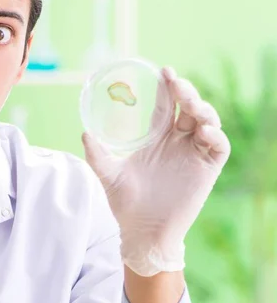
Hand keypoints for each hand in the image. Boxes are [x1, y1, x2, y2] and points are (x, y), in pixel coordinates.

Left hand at [82, 67, 230, 275]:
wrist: (142, 232)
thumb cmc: (125, 203)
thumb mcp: (108, 174)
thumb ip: (97, 155)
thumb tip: (84, 134)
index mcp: (157, 138)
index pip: (166, 106)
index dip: (167, 88)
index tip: (162, 71)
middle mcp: (178, 142)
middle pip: (189, 108)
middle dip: (185, 91)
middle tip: (175, 81)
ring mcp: (193, 154)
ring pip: (207, 122)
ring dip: (202, 108)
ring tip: (191, 104)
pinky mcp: (207, 170)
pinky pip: (219, 147)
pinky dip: (215, 136)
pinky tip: (204, 130)